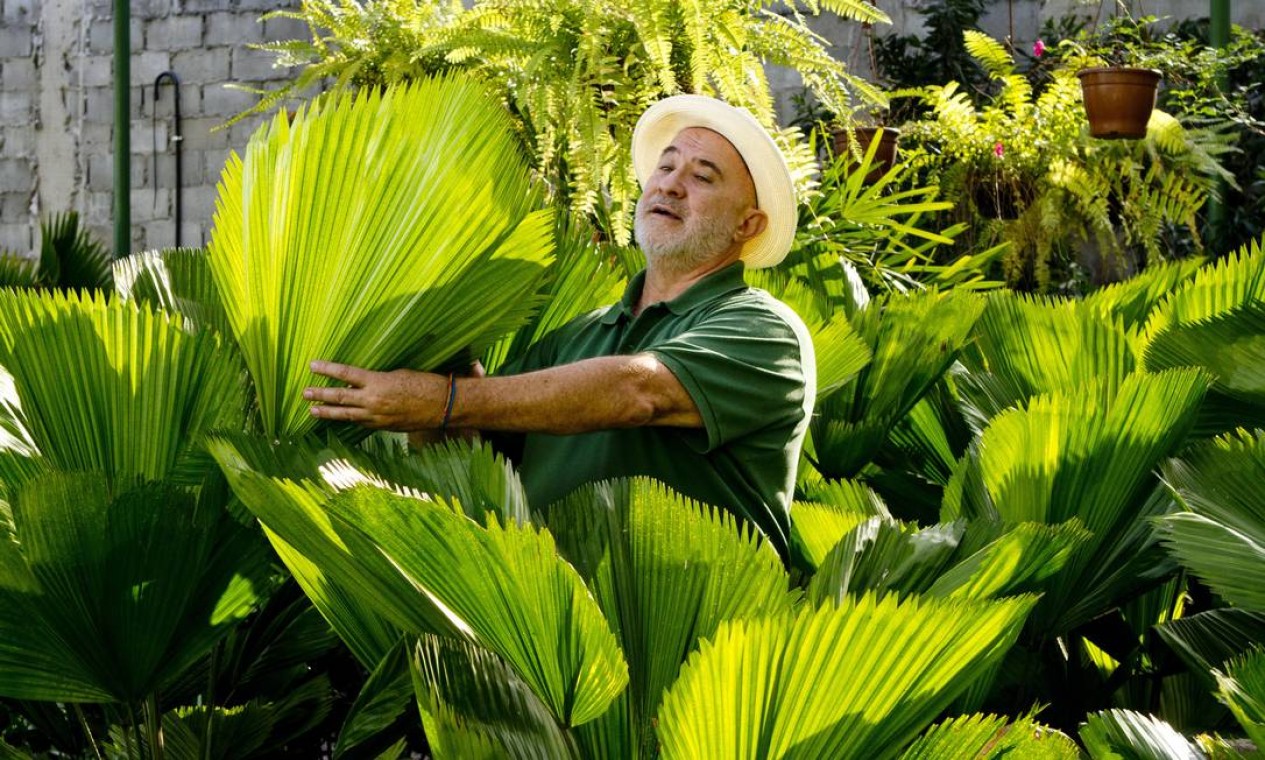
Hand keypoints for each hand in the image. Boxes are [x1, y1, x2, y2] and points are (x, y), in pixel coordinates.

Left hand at [305, 360, 446, 430]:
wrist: (443, 406)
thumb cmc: (424, 384)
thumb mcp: (398, 374)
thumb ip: (377, 379)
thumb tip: (362, 382)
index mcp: (378, 382)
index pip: (346, 374)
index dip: (328, 370)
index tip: (312, 366)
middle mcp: (374, 401)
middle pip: (340, 398)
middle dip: (320, 395)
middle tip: (305, 393)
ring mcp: (377, 417)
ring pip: (346, 415)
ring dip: (327, 412)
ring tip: (312, 411)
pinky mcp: (383, 426)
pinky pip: (361, 423)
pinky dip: (349, 419)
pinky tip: (339, 419)